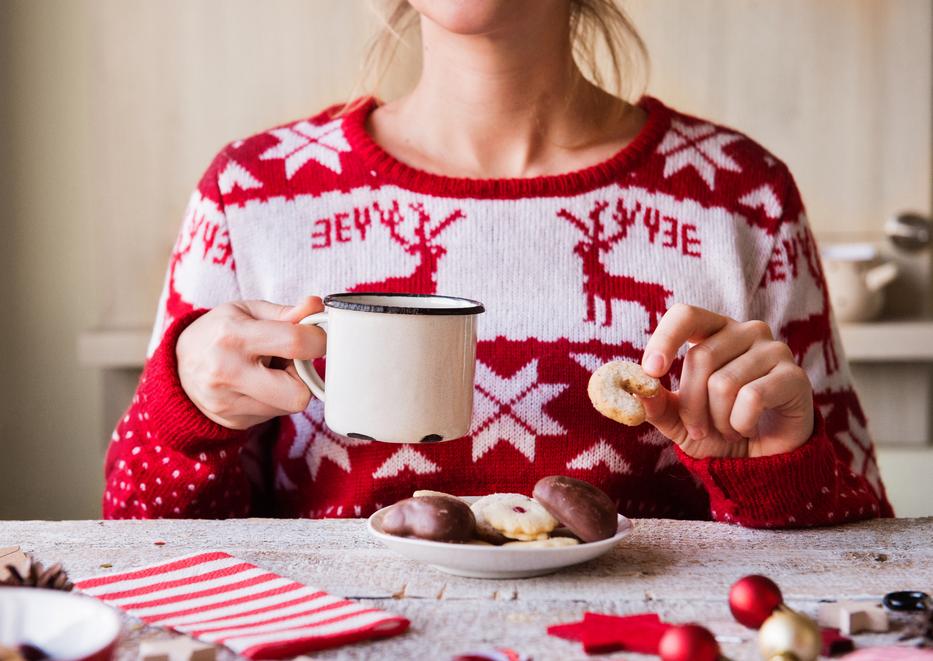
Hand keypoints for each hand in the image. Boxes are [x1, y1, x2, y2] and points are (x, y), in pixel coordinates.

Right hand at [177, 296, 324, 429]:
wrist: (177, 367)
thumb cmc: (219, 332)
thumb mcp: (247, 311)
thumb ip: (285, 312)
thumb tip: (316, 306)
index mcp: (234, 335)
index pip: (295, 343)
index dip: (318, 340)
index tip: (316, 338)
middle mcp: (228, 372)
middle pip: (299, 394)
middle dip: (305, 377)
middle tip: (293, 363)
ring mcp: (229, 402)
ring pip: (290, 406)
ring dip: (290, 388)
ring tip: (269, 372)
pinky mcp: (233, 421)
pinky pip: (275, 414)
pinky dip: (275, 400)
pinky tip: (258, 386)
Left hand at [640, 304, 813, 458]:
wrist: (764, 461)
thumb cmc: (719, 431)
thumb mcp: (679, 421)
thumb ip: (658, 405)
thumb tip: (637, 391)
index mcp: (713, 332)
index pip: (686, 315)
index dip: (665, 339)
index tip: (650, 371)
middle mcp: (746, 331)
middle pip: (700, 358)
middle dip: (691, 405)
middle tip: (700, 428)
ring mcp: (774, 350)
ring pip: (724, 382)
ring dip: (719, 420)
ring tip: (730, 428)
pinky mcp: (794, 376)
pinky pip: (753, 398)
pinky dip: (741, 423)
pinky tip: (749, 428)